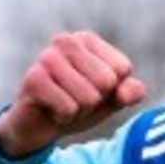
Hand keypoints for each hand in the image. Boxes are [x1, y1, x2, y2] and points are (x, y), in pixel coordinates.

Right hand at [0, 31, 145, 157]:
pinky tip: (51, 109)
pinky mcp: (32, 79)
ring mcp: (46, 58)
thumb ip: (132, 92)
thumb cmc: (81, 104)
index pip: (122, 69)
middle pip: (106, 82)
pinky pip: (68, 108)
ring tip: (65, 103)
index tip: (94, 88)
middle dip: (97, 100)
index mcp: (87, 39)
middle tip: (77, 98)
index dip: (113, 89)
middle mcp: (65, 41)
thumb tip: (123, 93)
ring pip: (89, 97)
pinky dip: (65, 117)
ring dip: (81, 110)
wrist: (41, 124)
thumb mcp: (113, 98)